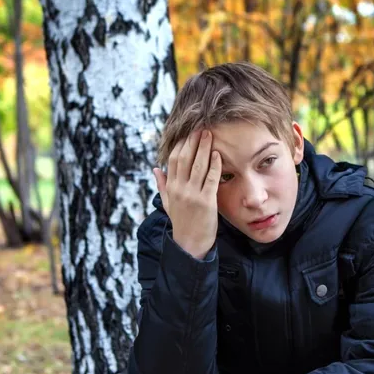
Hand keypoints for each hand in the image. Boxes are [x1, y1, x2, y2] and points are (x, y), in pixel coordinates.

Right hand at [153, 130, 221, 258]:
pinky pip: (211, 179)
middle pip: (185, 159)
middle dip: (193, 142)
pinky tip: (217, 155)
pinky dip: (214, 166)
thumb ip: (162, 185)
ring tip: (210, 135)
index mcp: (171, 188)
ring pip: (198, 166)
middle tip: (200, 128)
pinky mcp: (206, 201)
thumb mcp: (168, 204)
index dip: (180, 144)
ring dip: (204, 148)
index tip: (188, 133)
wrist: (190, 245)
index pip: (173, 160)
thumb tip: (155, 169)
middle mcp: (180, 189)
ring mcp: (193, 195)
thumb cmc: (181, 223)